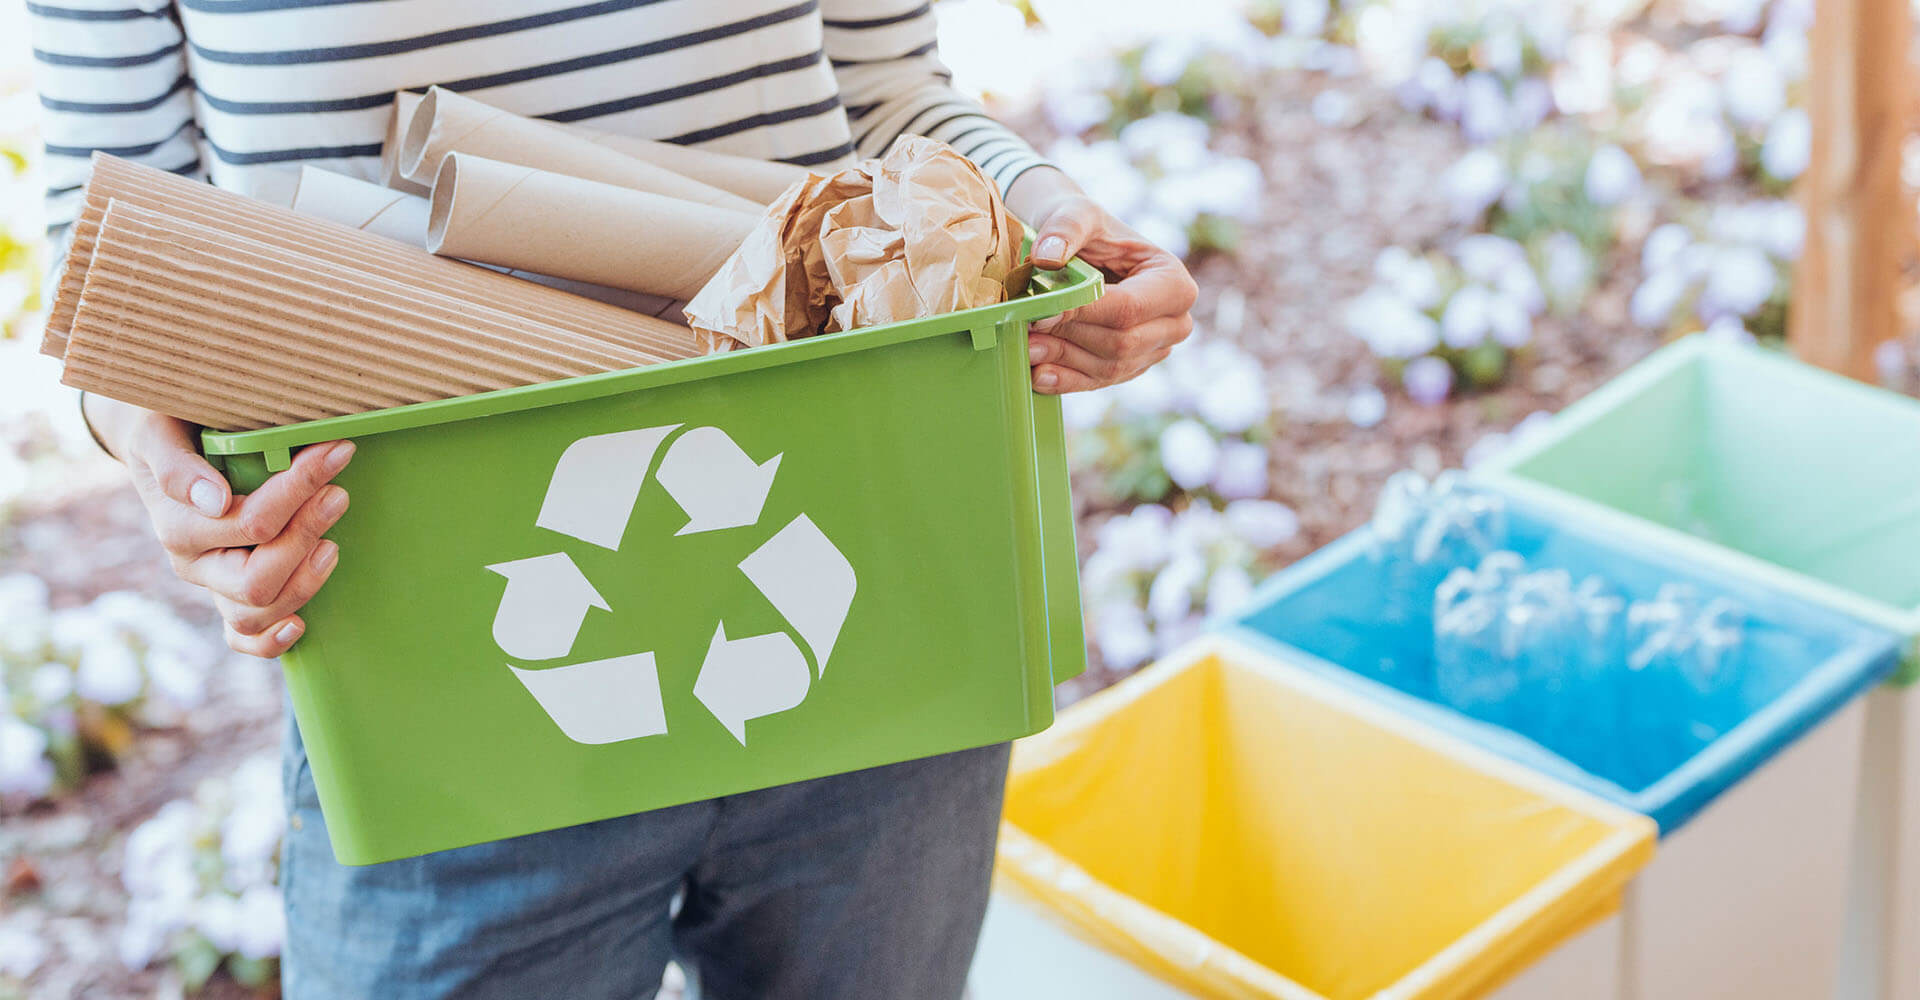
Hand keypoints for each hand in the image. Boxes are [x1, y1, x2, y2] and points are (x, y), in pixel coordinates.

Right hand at [118, 411, 353, 656]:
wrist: (162, 441)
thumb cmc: (169, 428)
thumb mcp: (159, 431)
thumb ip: (176, 465)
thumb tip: (215, 501)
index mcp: (177, 526)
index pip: (250, 523)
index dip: (299, 490)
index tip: (336, 453)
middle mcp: (193, 564)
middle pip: (257, 580)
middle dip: (306, 536)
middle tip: (338, 495)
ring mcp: (212, 586)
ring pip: (257, 613)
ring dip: (304, 582)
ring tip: (332, 544)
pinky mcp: (229, 597)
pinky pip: (243, 639)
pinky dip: (270, 641)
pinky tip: (300, 626)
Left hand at [1006, 166, 1197, 393]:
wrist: (1081, 249)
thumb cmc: (1086, 228)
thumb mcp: (1077, 213)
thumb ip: (1065, 228)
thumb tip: (1047, 256)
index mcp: (1174, 282)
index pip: (1129, 308)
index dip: (1084, 313)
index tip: (1041, 312)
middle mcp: (1175, 322)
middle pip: (1121, 343)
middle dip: (1071, 338)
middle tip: (1026, 329)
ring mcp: (1155, 350)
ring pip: (1109, 367)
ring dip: (1064, 360)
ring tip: (1025, 348)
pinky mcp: (1130, 368)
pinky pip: (1099, 382)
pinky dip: (1067, 380)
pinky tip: (1038, 375)